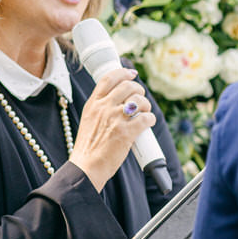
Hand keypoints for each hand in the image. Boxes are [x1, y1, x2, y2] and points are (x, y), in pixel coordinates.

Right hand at [67, 66, 154, 190]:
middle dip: (139, 90)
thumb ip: (101, 107)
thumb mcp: (89, 119)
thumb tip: (120, 99)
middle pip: (128, 86)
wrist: (87, 166)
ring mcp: (115, 119)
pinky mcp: (126, 133)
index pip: (108, 78)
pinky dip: (150, 119)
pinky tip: (148, 123)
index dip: (123, 73)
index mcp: (93, 104)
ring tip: (145, 113)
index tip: (132, 74)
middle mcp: (104, 108)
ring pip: (139, 101)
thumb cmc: (89, 146)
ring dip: (146, 106)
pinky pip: (146, 118)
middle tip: (141, 100)